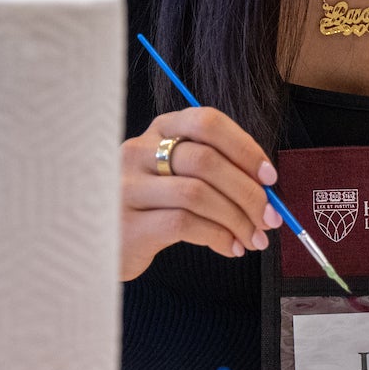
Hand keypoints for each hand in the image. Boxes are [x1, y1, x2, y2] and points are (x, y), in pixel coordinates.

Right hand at [120, 107, 279, 280]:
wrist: (100, 246)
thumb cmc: (150, 208)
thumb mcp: (177, 178)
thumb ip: (216, 174)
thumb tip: (266, 191)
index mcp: (159, 131)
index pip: (207, 122)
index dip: (244, 147)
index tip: (269, 177)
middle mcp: (138, 152)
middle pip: (207, 160)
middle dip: (248, 192)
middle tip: (269, 219)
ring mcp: (127, 187)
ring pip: (198, 194)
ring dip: (237, 219)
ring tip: (253, 238)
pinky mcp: (127, 224)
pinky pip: (184, 224)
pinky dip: (217, 237)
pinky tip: (229, 247)